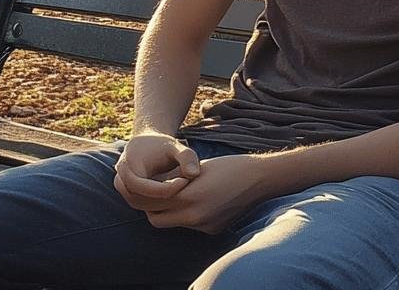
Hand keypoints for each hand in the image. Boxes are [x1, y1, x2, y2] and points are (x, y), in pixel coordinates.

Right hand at [113, 133, 201, 212]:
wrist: (148, 143)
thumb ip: (187, 158)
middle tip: (185, 191)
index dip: (168, 187)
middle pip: (141, 199)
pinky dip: (158, 204)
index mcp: (128, 164)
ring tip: (180, 193)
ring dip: (161, 203)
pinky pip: (142, 205)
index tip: (186, 180)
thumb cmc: (163, 145)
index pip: (145, 187)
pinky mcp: (129, 195)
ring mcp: (122, 189)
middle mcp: (120, 179)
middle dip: (164, 198)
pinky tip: (174, 196)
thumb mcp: (177, 147)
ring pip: (141, 205)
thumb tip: (193, 174)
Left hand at [144, 154, 274, 234]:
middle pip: (156, 219)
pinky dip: (189, 215)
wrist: (259, 179)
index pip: (150, 202)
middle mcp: (194, 216)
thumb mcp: (195, 170)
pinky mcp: (213, 231)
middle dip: (150, 208)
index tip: (140, 186)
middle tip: (152, 194)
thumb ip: (173, 181)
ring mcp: (204, 226)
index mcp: (187, 197)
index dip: (142, 195)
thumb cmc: (227, 167)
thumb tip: (152, 187)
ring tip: (175, 195)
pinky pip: (191, 225)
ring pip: (173, 223)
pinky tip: (199, 202)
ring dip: (170, 212)